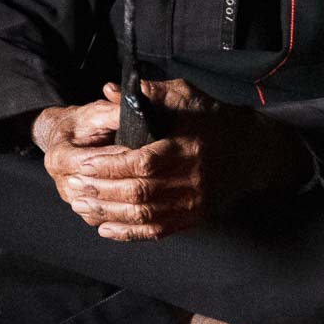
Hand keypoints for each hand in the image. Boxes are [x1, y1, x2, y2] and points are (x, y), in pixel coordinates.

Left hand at [42, 79, 309, 240]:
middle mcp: (191, 180)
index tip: (80, 163)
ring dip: (108, 213)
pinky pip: (157, 231)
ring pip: (145, 216)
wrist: (252, 151)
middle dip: (101, 191)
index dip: (108, 166)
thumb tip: (108, 90)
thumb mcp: (185, 96)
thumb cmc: (212, 118)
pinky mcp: (194, 218)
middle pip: (139, 193)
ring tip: (80, 205)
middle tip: (71, 186)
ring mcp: (193, 203)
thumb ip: (148, 93)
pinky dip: (129, 233)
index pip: (142, 162)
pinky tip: (105, 228)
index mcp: (187, 148)